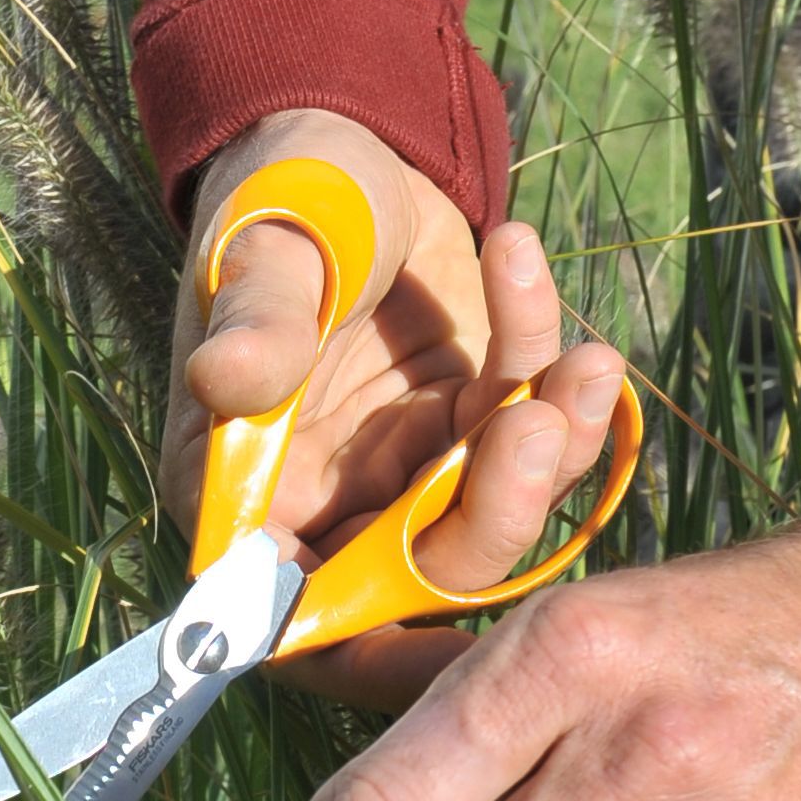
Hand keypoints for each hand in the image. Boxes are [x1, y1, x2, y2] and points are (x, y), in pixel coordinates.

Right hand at [165, 110, 626, 709]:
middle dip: (493, 510)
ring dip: (547, 440)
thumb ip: (256, 319)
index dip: (370, 656)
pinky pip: (533, 431)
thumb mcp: (268, 246)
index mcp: (240, 490)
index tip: (463, 660)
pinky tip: (535, 278)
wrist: (353, 140)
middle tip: (536, 419)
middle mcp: (323, 503)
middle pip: (420, 575)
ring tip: (578, 356)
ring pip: (496, 511)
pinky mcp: (473, 426)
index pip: (290, 618)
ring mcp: (407, 469)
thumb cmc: (285, 192)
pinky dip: (555, 371)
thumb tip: (222, 377)